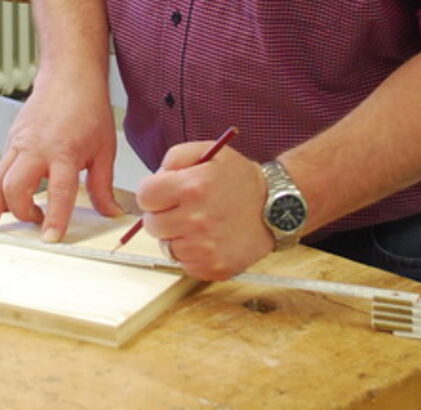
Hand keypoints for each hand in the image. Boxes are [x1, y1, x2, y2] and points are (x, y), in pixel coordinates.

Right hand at [0, 74, 124, 240]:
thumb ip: (103, 186)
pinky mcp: (11, 141)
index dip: (54, 218)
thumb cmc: (88, 108)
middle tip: (35, 224)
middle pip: (16, 187)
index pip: (58, 192)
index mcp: (65, 151)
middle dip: (21, 213)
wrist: (69, 77)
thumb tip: (111, 213)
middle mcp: (37, 148)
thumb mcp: (104, 149)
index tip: (51, 238)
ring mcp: (19, 143)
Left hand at [134, 141, 273, 280]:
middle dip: (162, 214)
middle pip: (151, 224)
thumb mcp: (210, 152)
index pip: (144, 196)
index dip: (153, 193)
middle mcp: (196, 219)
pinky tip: (207, 239)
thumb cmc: (241, 181)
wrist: (276, 208)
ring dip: (176, 236)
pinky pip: (183, 263)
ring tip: (198, 224)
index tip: (163, 193)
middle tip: (182, 209)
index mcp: (192, 187)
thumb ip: (176, 156)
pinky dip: (191, 253)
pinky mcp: (213, 267)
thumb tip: (156, 176)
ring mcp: (204, 248)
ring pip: (165, 246)